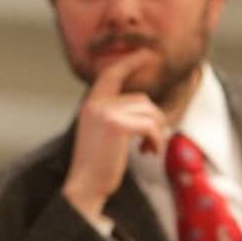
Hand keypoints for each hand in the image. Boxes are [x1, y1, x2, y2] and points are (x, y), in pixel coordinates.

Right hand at [62, 50, 165, 222]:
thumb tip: (144, 107)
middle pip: (141, 99)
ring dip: (156, 132)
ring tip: (149, 148)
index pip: (111, 74)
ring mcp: (105, 113)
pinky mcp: (117, 126)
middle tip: (152, 140)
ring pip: (149, 112)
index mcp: (91, 105)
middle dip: (153, 119)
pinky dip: (156, 140)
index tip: (146, 53)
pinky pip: (150, 125)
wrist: (85, 186)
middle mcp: (96, 104)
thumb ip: (114, 115)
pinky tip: (149, 152)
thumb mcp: (100, 133)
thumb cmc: (96, 165)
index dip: (130, 62)